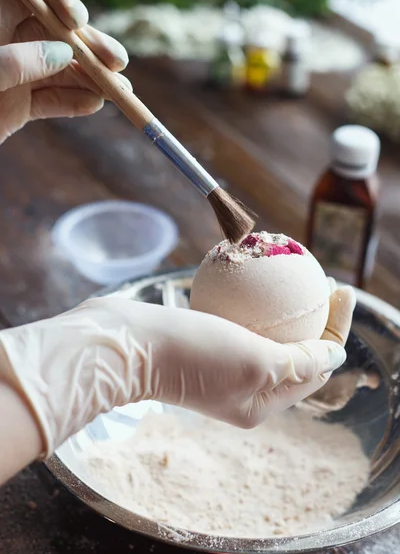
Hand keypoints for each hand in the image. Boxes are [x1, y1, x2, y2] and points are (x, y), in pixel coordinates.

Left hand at [0, 0, 130, 143]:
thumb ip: (18, 61)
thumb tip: (63, 53)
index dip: (61, 3)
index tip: (79, 22)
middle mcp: (11, 45)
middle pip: (60, 38)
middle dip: (91, 49)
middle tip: (118, 64)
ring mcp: (17, 77)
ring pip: (63, 72)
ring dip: (93, 80)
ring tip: (121, 92)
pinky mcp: (20, 106)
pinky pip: (52, 102)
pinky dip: (75, 104)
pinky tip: (95, 106)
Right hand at [0, 285, 353, 460]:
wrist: (123, 344)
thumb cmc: (190, 354)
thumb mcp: (256, 361)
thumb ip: (301, 362)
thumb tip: (337, 355)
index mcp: (260, 402)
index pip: (314, 367)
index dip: (335, 328)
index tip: (342, 289)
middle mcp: (242, 388)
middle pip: (293, 350)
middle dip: (315, 316)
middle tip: (325, 278)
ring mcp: (220, 366)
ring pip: (265, 333)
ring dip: (285, 306)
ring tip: (299, 273)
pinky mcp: (201, 343)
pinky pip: (237, 320)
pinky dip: (252, 300)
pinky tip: (257, 274)